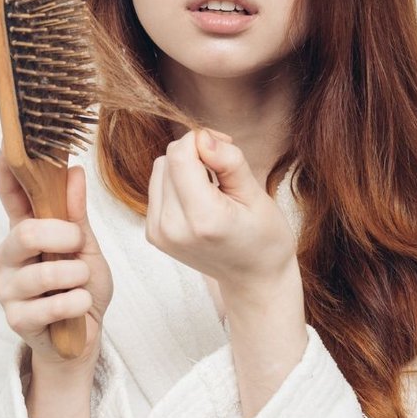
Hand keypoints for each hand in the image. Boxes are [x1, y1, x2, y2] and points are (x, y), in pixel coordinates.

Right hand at [0, 147, 112, 371]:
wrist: (85, 337)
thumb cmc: (82, 288)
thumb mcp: (86, 247)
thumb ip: (76, 214)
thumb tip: (75, 172)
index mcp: (24, 231)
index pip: (9, 194)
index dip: (8, 169)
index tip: (10, 144)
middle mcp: (9, 256)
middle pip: (26, 232)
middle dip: (62, 236)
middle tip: (78, 244)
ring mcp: (8, 288)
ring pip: (43, 272)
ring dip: (76, 276)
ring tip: (81, 283)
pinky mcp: (16, 318)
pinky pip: (52, 304)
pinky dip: (77, 302)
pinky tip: (79, 306)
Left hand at [146, 129, 300, 297]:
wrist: (253, 279)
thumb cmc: (264, 238)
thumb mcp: (256, 195)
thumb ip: (229, 162)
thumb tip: (202, 138)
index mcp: (202, 218)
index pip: (179, 156)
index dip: (201, 140)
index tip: (225, 146)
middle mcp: (173, 227)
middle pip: (168, 160)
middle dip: (194, 152)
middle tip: (224, 167)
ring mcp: (159, 233)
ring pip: (160, 169)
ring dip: (183, 167)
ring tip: (212, 185)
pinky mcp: (153, 234)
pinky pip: (157, 187)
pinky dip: (176, 183)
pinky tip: (199, 198)